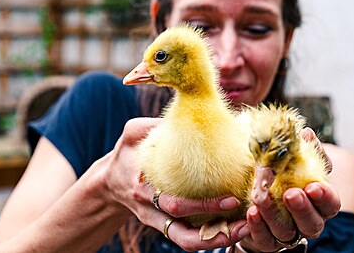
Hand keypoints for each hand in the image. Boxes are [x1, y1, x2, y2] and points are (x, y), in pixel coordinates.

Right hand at [103, 118, 249, 250]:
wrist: (109, 183)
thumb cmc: (126, 153)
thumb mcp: (132, 133)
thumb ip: (154, 124)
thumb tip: (187, 113)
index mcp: (142, 185)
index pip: (173, 201)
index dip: (203, 204)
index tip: (231, 196)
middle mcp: (149, 207)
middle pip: (183, 223)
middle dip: (215, 223)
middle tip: (244, 213)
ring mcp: (156, 220)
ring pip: (185, 239)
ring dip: (215, 240)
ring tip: (244, 231)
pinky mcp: (163, 225)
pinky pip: (186, 238)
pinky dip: (209, 238)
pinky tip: (232, 229)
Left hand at [239, 128, 340, 251]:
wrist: (259, 194)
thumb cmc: (284, 175)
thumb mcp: (296, 161)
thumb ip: (305, 150)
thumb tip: (306, 134)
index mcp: (320, 203)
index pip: (330, 205)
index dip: (324, 197)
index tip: (313, 186)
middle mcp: (307, 222)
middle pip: (312, 224)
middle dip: (302, 209)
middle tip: (291, 194)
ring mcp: (287, 234)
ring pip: (285, 232)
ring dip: (273, 216)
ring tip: (261, 199)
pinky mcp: (267, 241)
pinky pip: (264, 239)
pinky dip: (257, 227)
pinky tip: (251, 213)